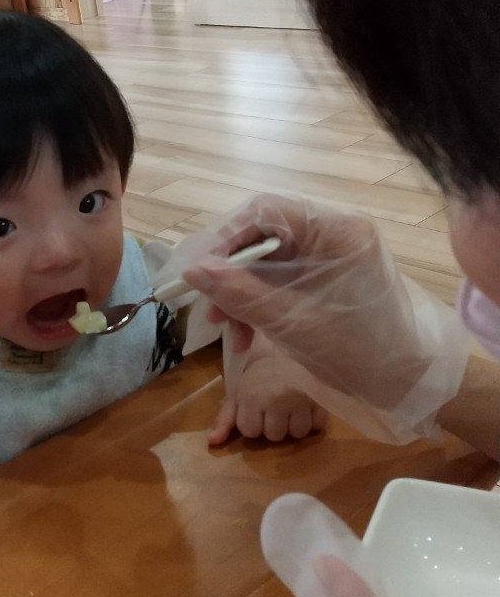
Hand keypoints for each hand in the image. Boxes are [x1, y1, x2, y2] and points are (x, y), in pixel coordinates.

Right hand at [182, 193, 444, 408]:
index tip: (200, 272)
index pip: (267, 211)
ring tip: (226, 330)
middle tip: (209, 308)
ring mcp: (330, 254)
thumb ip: (240, 293)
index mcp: (336, 231)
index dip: (227, 238)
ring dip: (241, 292)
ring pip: (267, 260)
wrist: (404, 385)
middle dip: (231, 272)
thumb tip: (192, 271)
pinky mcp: (325, 276)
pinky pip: (280, 278)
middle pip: (264, 234)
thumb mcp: (291, 322)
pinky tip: (247, 334)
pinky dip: (259, 302)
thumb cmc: (357, 351)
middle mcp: (334, 232)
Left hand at [209, 355, 327, 444]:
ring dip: (294, 424)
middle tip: (275, 406)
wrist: (286, 347)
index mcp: (252, 397)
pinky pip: (319, 425)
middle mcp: (276, 399)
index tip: (256, 409)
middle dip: (273, 425)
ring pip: (298, 433)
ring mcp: (301, 399)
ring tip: (291, 407)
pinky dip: (314, 419)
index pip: (251, 432)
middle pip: (275, 436)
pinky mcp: (321, 397)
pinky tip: (307, 406)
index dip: (252, 423)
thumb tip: (212, 442)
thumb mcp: (238, 394)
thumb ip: (224, 419)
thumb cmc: (259, 375)